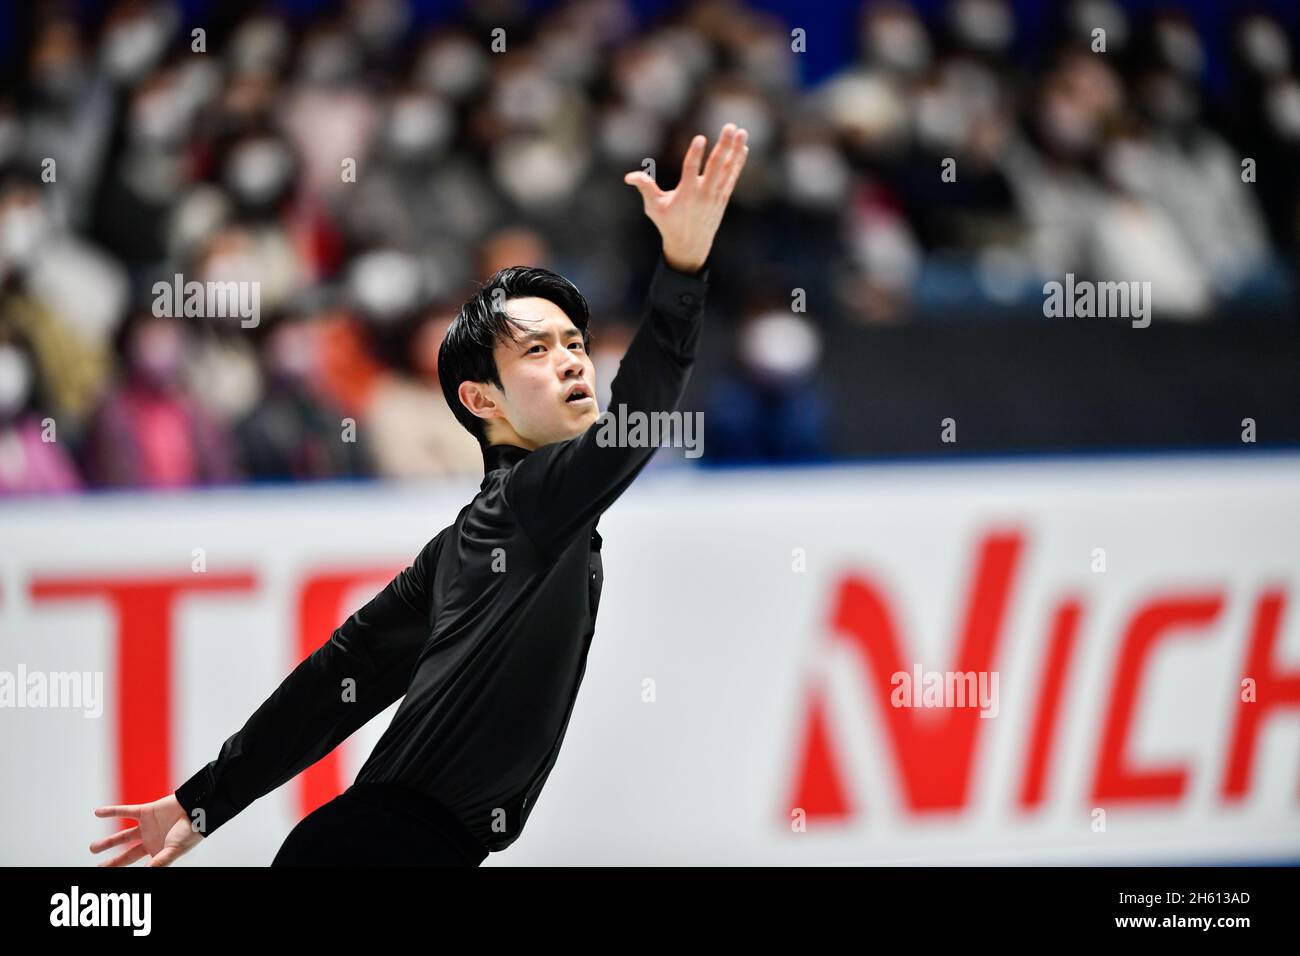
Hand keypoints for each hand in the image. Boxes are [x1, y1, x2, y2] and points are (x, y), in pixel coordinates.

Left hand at [91, 794, 202, 865]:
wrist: (197, 807)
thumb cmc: (190, 831)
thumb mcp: (173, 850)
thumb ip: (159, 862)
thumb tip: (145, 872)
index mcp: (157, 852)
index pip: (137, 865)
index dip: (124, 870)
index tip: (111, 875)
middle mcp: (150, 841)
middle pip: (127, 854)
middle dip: (113, 861)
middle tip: (98, 867)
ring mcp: (147, 826)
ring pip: (123, 836)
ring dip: (108, 841)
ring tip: (93, 848)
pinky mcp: (146, 811)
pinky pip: (126, 811)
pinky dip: (112, 811)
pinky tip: (98, 813)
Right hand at [624, 123, 748, 273]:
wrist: (690, 246)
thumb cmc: (668, 223)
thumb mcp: (654, 208)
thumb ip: (645, 188)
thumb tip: (629, 177)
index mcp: (686, 194)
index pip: (691, 171)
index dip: (695, 154)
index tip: (700, 138)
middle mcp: (703, 194)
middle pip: (715, 166)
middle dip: (723, 145)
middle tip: (730, 126)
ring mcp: (715, 195)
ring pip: (727, 169)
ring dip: (734, 150)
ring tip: (741, 131)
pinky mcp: (722, 198)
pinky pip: (732, 177)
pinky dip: (738, 162)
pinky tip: (743, 147)